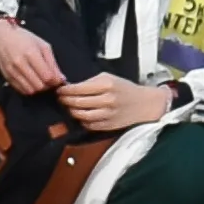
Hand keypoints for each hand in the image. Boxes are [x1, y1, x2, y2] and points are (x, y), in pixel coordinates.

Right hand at [0, 20, 64, 94]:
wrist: (1, 38)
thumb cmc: (24, 39)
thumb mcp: (43, 45)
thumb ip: (52, 63)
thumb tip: (61, 79)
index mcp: (31, 54)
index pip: (47, 76)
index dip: (55, 81)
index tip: (58, 79)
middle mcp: (20, 64)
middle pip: (39, 86)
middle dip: (48, 86)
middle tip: (50, 80)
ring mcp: (12, 72)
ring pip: (30, 90)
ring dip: (39, 89)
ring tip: (41, 81)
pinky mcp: (7, 78)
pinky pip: (21, 90)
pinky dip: (29, 89)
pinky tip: (32, 81)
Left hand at [58, 72, 174, 132]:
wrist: (144, 104)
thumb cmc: (125, 89)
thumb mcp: (109, 78)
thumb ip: (90, 82)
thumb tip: (70, 87)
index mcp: (107, 85)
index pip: (78, 88)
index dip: (65, 90)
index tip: (59, 90)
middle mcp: (107, 100)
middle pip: (77, 102)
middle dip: (65, 100)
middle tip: (61, 98)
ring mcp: (107, 114)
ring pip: (80, 115)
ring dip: (71, 111)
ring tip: (69, 107)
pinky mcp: (107, 125)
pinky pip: (88, 124)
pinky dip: (81, 120)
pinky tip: (81, 115)